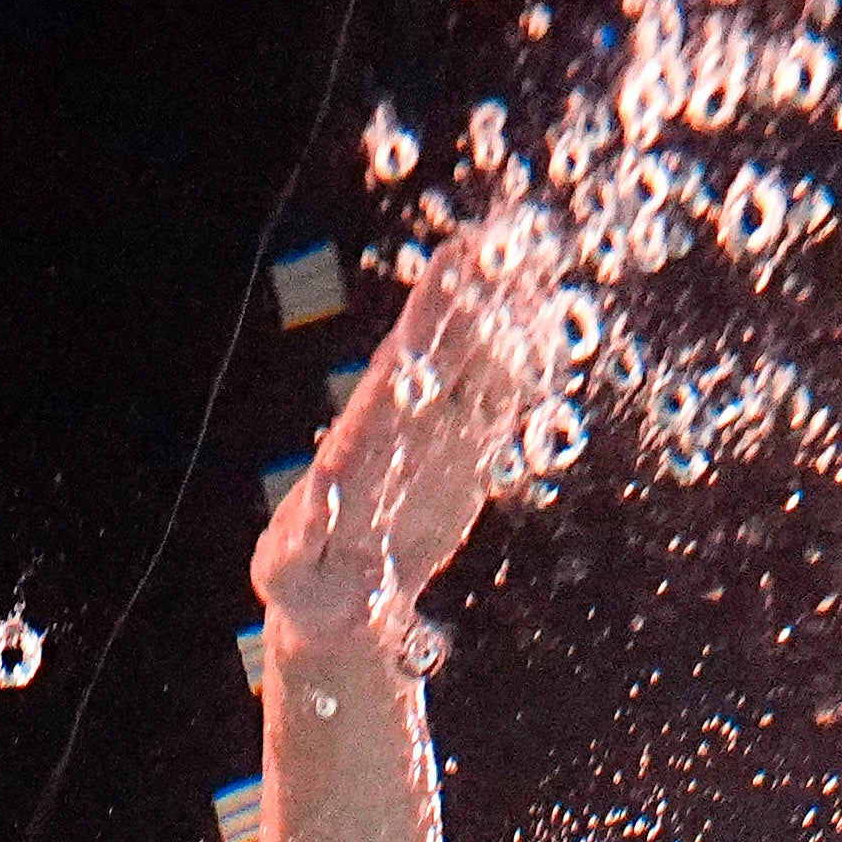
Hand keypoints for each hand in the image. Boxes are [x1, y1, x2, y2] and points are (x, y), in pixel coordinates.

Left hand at [252, 212, 561, 651]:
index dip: (428, 313)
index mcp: (357, 439)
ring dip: (509, 325)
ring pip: (477, 372)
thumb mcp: (291, 577)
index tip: (454, 260)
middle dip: (476, 296)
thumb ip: (307, 551)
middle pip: (443, 349)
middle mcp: (400, 425)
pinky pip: (498, 412)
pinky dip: (524, 377)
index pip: (398, 363)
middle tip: (511, 237)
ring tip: (542, 270)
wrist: (336, 603)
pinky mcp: (463, 465)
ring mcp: (434, 441)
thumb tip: (334, 533)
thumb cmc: (302, 587)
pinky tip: (550, 338)